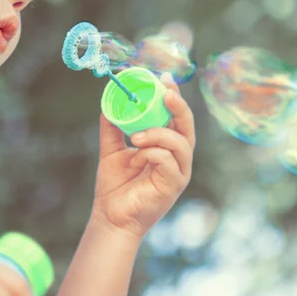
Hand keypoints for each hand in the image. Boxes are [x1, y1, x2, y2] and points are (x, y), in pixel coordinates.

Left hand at [90, 73, 195, 239]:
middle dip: (179, 107)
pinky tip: (138, 153)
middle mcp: (176, 159)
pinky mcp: (172, 186)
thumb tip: (108, 101)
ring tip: (136, 136)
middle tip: (166, 93)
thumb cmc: (114, 186)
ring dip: (159, 133)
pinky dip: (153, 152)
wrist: (110, 216)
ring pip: (181, 143)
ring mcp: (177, 173)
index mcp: (165, 148)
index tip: (164, 79)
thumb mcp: (112, 149)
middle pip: (188, 127)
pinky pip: (169, 161)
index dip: (174, 97)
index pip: (176, 118)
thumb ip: (112, 127)